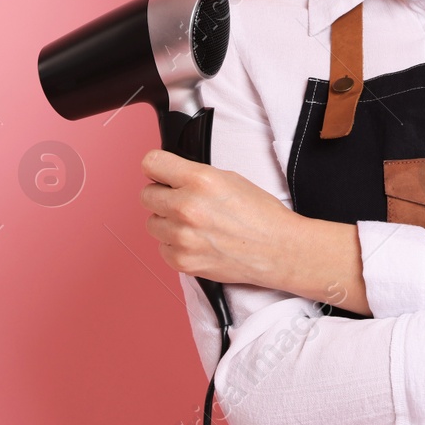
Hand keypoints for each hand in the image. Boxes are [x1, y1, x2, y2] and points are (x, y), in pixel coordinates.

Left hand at [139, 149, 300, 290]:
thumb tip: (170, 178)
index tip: (161, 174)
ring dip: (168, 222)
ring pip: (152, 223)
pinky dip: (175, 245)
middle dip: (163, 196)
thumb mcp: (231, 179)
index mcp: (201, 180)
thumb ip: (195, 176)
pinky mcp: (182, 261)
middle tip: (183, 202)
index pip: (151, 163)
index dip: (157, 168)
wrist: (278, 250)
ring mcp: (182, 236)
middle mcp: (187, 207)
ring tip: (195, 225)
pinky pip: (162, 248)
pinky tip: (198, 242)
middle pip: (146, 195)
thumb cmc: (261, 215)